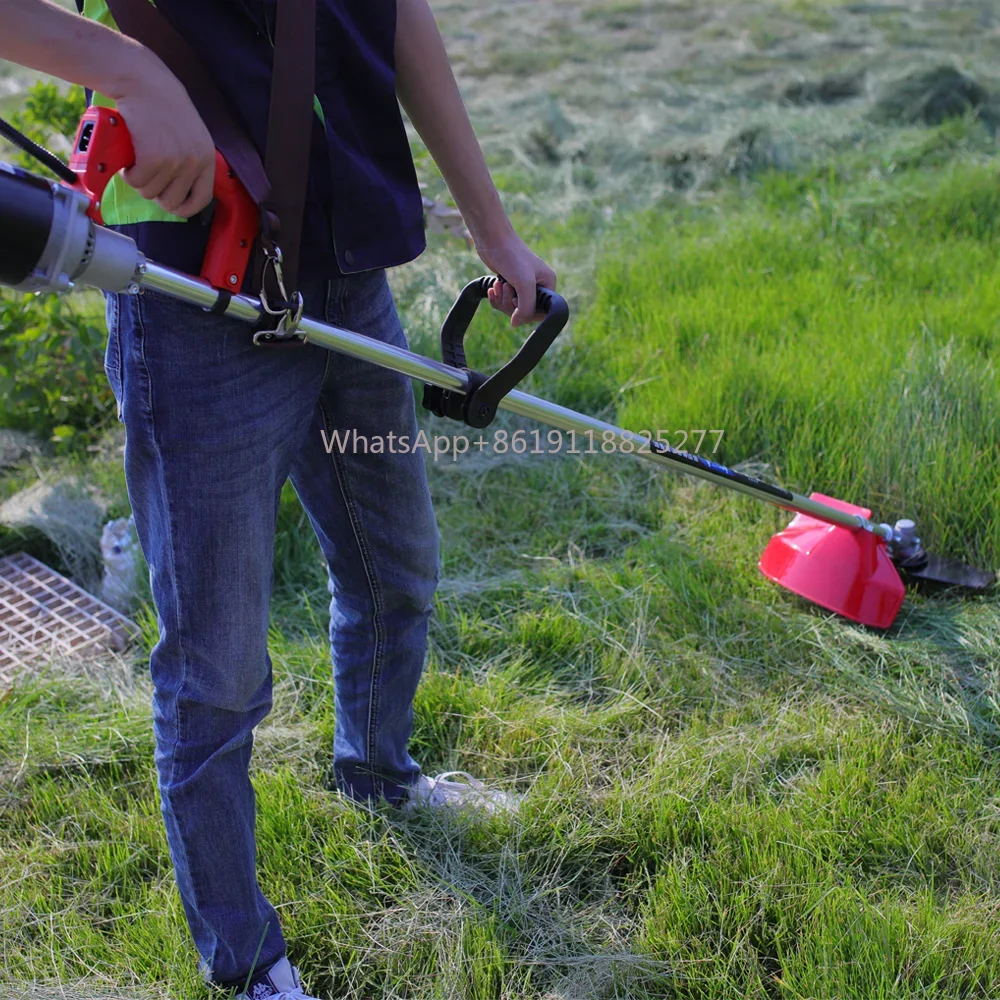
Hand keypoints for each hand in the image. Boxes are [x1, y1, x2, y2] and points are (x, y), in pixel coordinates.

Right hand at [108, 61, 214, 217]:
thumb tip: (180, 188)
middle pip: (172, 201)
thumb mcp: (189, 134)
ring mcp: (175, 161)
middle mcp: (195, 162)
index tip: (172, 205)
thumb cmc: (161, 104)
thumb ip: (190, 158)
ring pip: (150, 192)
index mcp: (207, 158)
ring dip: (138, 180)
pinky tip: (128, 157)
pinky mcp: (154, 158)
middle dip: (155, 193)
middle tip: (146, 176)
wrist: (143, 81)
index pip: (202, 199)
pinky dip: (128, 173)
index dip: (185, 208)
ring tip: (137, 159)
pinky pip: (136, 181)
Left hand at [477, 234, 557, 327]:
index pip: (542, 311)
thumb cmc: (512, 257)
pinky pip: (503, 301)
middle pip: (525, 312)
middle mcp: (537, 285)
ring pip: (512, 308)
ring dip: (502, 300)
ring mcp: (522, 285)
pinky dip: (496, 297)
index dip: (527, 313)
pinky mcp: (508, 283)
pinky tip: (493, 288)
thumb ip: (525, 307)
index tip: (517, 301)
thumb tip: (516, 324)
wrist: (493, 239)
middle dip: (511, 305)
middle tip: (506, 289)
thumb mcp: (524, 284)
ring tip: (499, 285)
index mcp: (547, 284)